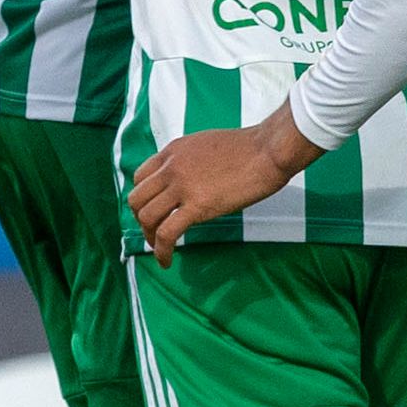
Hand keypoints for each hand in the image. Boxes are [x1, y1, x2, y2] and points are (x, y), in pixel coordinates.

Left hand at [128, 120, 307, 256]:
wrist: (269, 150)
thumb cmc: (249, 148)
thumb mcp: (206, 145)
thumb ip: (190, 161)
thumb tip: (189, 180)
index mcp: (173, 152)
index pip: (141, 177)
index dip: (143, 198)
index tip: (153, 212)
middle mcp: (171, 167)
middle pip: (137, 199)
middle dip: (141, 220)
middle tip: (154, 233)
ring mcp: (182, 186)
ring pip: (146, 217)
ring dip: (150, 238)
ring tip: (160, 249)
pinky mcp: (197, 206)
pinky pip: (167, 233)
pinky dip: (162, 251)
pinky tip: (167, 261)